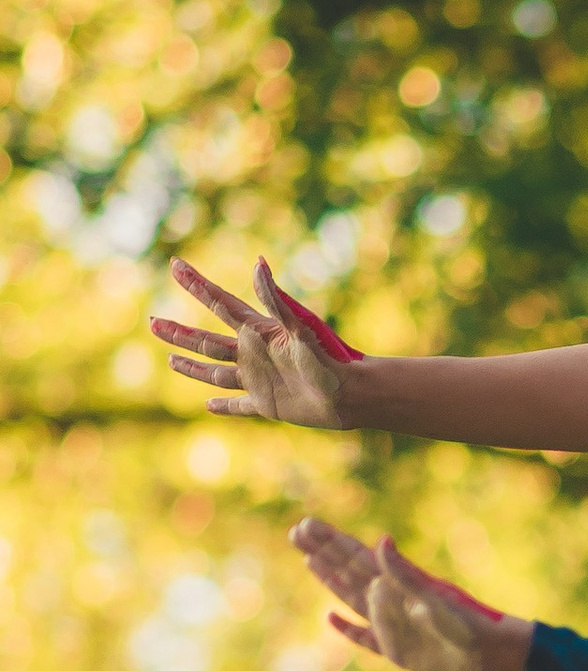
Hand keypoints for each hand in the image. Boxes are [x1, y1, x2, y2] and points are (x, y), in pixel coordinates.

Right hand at [152, 259, 360, 424]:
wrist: (353, 395)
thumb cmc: (330, 358)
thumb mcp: (300, 326)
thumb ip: (276, 299)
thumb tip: (258, 264)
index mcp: (258, 331)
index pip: (219, 303)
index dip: (196, 284)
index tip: (175, 265)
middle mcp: (253, 353)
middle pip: (206, 341)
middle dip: (179, 332)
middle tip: (152, 323)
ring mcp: (258, 379)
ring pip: (215, 372)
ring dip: (192, 366)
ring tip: (170, 359)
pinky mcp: (267, 404)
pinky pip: (239, 405)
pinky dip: (223, 406)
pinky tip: (208, 406)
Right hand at [288, 514, 529, 670]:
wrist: (488, 656)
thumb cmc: (465, 625)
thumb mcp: (433, 598)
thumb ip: (404, 574)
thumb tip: (380, 541)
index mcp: (397, 583)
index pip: (356, 556)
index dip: (331, 541)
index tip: (307, 524)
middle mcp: (389, 600)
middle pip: (348, 571)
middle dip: (323, 552)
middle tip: (295, 532)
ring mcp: (390, 624)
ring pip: (351, 597)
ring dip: (330, 580)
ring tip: (310, 560)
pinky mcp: (394, 650)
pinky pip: (364, 637)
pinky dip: (347, 628)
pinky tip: (330, 617)